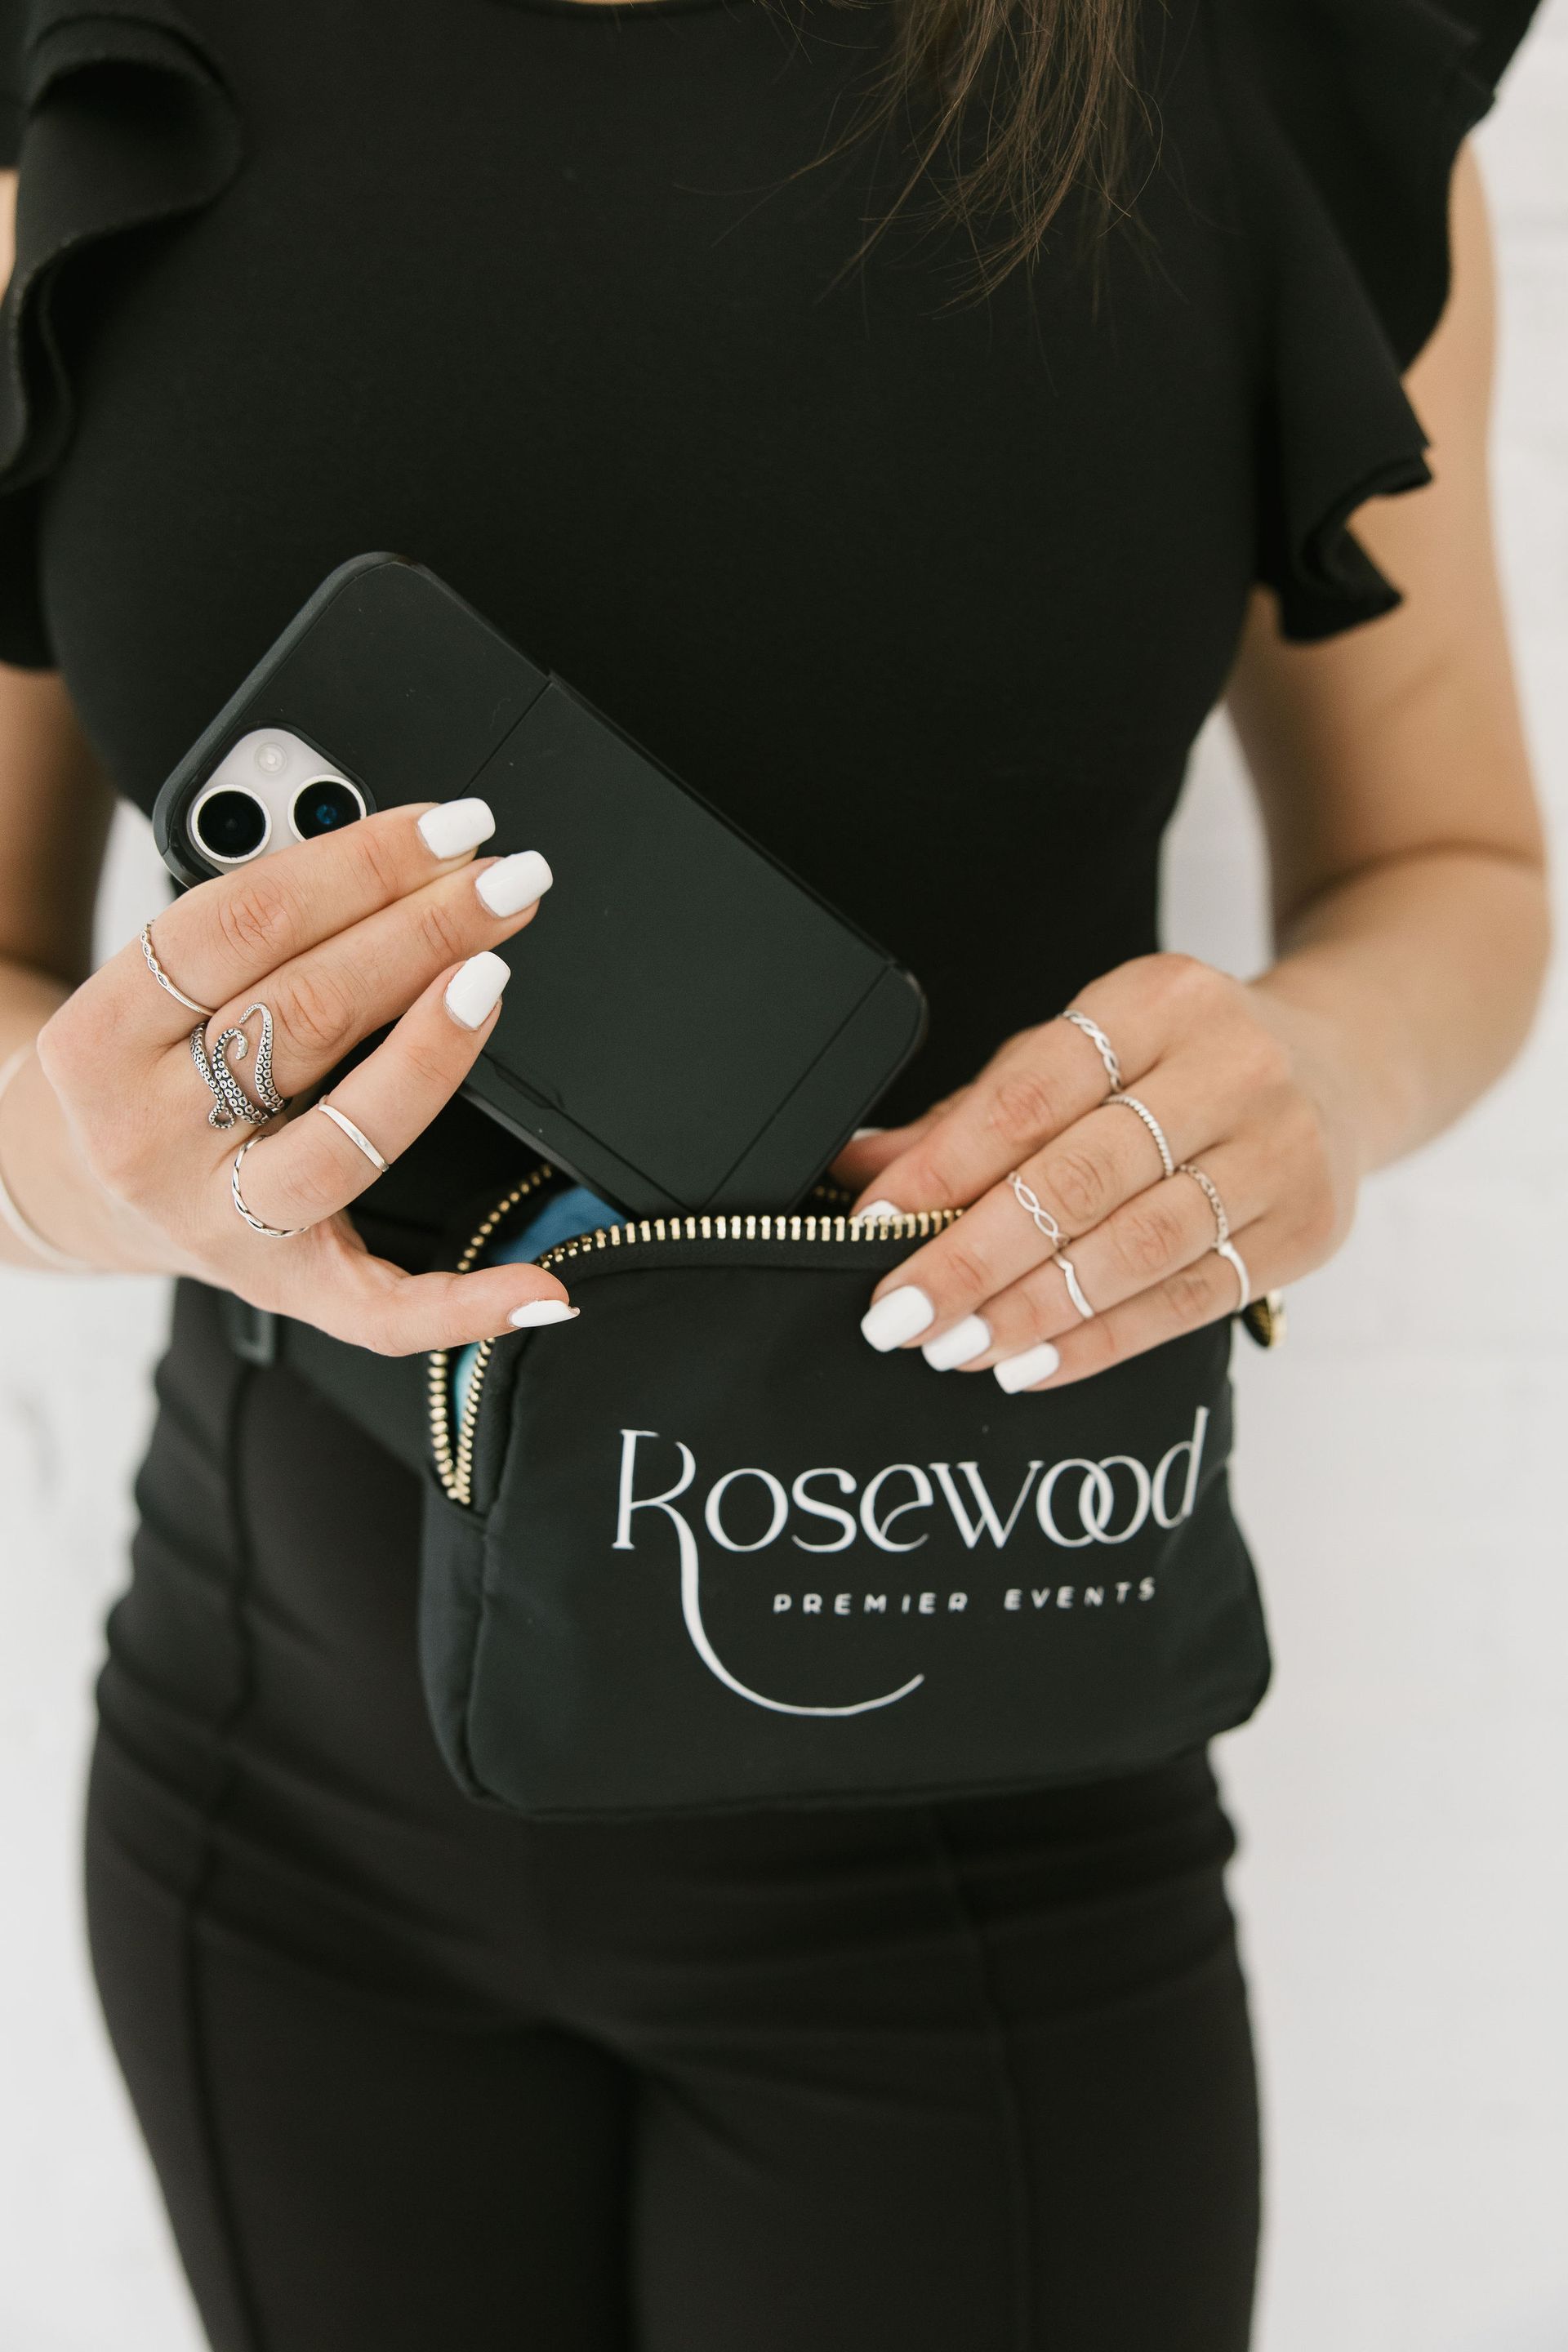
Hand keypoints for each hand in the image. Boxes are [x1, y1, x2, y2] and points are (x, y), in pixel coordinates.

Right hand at [31, 799, 575, 1351]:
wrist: (64, 1188)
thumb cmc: (140, 1066)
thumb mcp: (146, 986)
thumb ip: (248, 927)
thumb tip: (403, 862)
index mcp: (101, 1039)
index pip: (241, 926)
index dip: (357, 867)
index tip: (447, 830)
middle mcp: (149, 1138)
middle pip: (304, 1017)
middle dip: (421, 934)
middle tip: (504, 881)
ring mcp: (217, 1224)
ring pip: (350, 1136)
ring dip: (439, 1048)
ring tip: (495, 973)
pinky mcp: (282, 1289)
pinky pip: (385, 1311)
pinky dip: (470, 1301)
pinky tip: (545, 1282)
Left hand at [835, 952, 1360, 1388]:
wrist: (1342, 1068)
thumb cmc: (1179, 1065)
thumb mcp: (1077, 1057)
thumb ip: (971, 1118)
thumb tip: (860, 1170)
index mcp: (1157, 1001)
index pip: (1032, 1093)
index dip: (946, 1167)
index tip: (875, 1225)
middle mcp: (1231, 1067)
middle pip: (1081, 1179)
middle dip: (976, 1257)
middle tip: (902, 1314)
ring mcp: (1280, 1150)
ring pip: (1137, 1249)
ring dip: (1033, 1311)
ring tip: (957, 1346)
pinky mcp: (1307, 1228)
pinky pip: (1188, 1300)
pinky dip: (1100, 1340)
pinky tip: (1033, 1362)